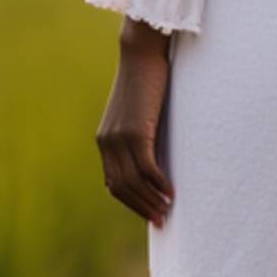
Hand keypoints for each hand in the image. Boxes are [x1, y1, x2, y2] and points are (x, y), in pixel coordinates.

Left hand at [96, 23, 175, 226]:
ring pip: (134, 182)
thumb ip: (140, 137)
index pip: (113, 184)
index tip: (150, 213)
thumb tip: (156, 161)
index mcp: (105, 141)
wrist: (142, 55)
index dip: (131, 202)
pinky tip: (172, 191)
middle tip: (162, 221)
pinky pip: (147, 168)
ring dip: (152, 200)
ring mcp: (120, 138)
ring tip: (169, 210)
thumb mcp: (138, 115)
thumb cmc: (146, 83)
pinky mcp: (136, 131)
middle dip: (142, 207)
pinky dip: (159, 184)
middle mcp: (107, 143)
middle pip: (122, 188)